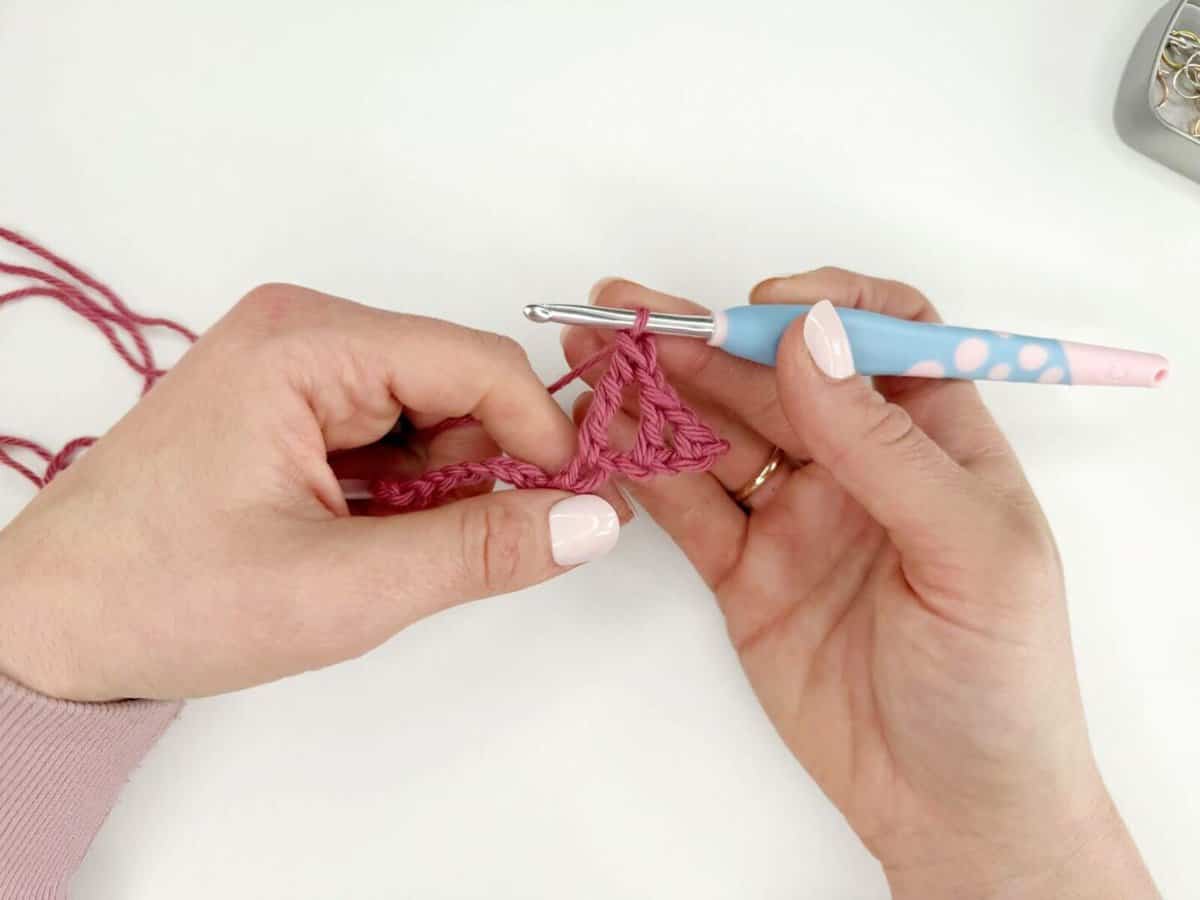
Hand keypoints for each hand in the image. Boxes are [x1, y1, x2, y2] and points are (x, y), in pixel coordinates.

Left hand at [0, 284, 624, 701]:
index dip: (541, 438)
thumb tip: (593, 519)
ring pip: (431, 415)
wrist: (49, 627)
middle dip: (482, 470)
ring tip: (382, 554)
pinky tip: (363, 538)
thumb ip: (480, 550)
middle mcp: (304, 333)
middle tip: (459, 552)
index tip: (573, 513)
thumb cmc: (165, 598)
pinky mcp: (291, 405)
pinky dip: (406, 491)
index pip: (479, 365)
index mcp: (307, 344)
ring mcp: (295, 367)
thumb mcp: (343, 588)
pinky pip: (393, 434)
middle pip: (459, 385)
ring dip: (440, 488)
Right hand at [563, 270, 1157, 898]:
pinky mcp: (743, 571)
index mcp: (934, 441)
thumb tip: (814, 337)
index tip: (765, 308)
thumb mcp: (973, 553)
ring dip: (656, 391)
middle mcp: (857, 465)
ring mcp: (795, 515)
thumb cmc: (999, 683)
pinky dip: (643, 466)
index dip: (824, 307)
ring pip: (716, 432)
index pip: (881, 335)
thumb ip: (886, 447)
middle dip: (700, 340)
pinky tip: (605, 431)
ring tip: (595, 356)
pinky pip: (687, 504)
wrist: (950, 808)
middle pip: (771, 376)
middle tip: (628, 317)